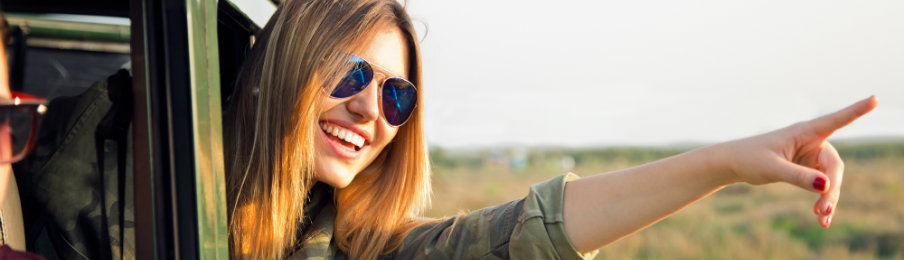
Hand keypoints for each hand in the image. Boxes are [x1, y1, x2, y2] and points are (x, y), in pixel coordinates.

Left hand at [720, 96, 877, 227]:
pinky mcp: (807, 169)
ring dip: (828, 198)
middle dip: (832, 188)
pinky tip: (822, 220)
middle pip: (834, 165)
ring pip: (830, 178)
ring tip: (821, 218)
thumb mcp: (772, 168)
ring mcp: (811, 156)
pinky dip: (822, 200)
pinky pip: (822, 185)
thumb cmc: (749, 158)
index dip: (857, 110)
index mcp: (804, 132)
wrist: (733, 164)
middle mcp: (811, 142)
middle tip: (822, 210)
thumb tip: (826, 185)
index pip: (835, 120)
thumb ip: (798, 176)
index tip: (875, 98)